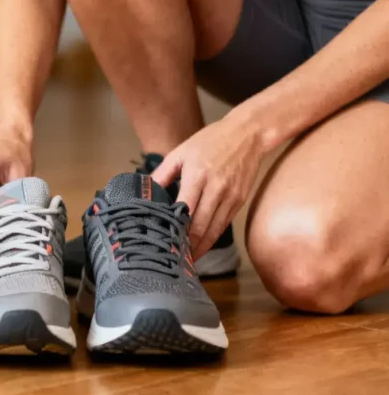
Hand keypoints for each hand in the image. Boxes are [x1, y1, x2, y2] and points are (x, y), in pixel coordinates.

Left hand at [150, 116, 264, 259]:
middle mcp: (216, 188)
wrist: (248, 134)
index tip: (164, 243)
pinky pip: (224, 225)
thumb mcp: (181, 152)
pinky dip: (212, 238)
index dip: (175, 230)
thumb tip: (145, 190)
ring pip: (215, 230)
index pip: (185, 210)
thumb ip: (162, 173)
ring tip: (186, 260)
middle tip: (173, 259)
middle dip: (188, 246)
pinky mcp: (239, 201)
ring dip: (201, 247)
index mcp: (197, 176)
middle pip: (201, 226)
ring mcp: (230, 196)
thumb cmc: (210, 141)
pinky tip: (202, 246)